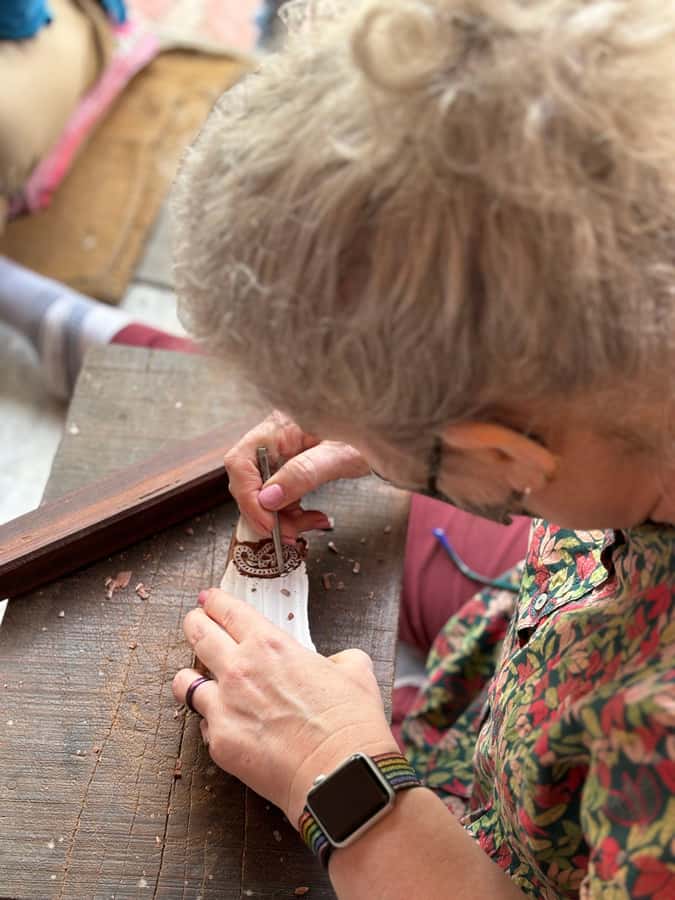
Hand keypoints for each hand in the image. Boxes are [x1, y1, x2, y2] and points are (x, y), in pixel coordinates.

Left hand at [172, 588, 398, 825]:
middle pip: (199, 634)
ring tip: (193, 678)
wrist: (339, 774)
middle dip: (194, 623)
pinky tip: (223, 724)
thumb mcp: (354, 670)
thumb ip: (336, 658)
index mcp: (270, 645)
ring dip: (189, 676)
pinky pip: (203, 725)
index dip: (215, 601)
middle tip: (195, 622)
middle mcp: (240, 669)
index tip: (209, 599)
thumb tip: (331, 665)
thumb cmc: (350, 722)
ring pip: (185, 681)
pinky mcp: (220, 743)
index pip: (229, 611)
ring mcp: (224, 707)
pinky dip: (211, 721)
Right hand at [224, 411, 369, 540]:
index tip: (267, 523)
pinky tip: (315, 519)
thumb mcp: (340, 456)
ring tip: (311, 525)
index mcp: (280, 427)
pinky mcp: (294, 469)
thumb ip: (303, 473)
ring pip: (265, 494)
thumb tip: (268, 498)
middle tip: (288, 534)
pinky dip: (294, 514)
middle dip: (266, 513)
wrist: (391, 438)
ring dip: (282, 518)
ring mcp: (283, 455)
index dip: (247, 495)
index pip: (241, 461)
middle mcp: (276, 440)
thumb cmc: (370, 436)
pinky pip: (282, 497)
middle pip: (249, 481)